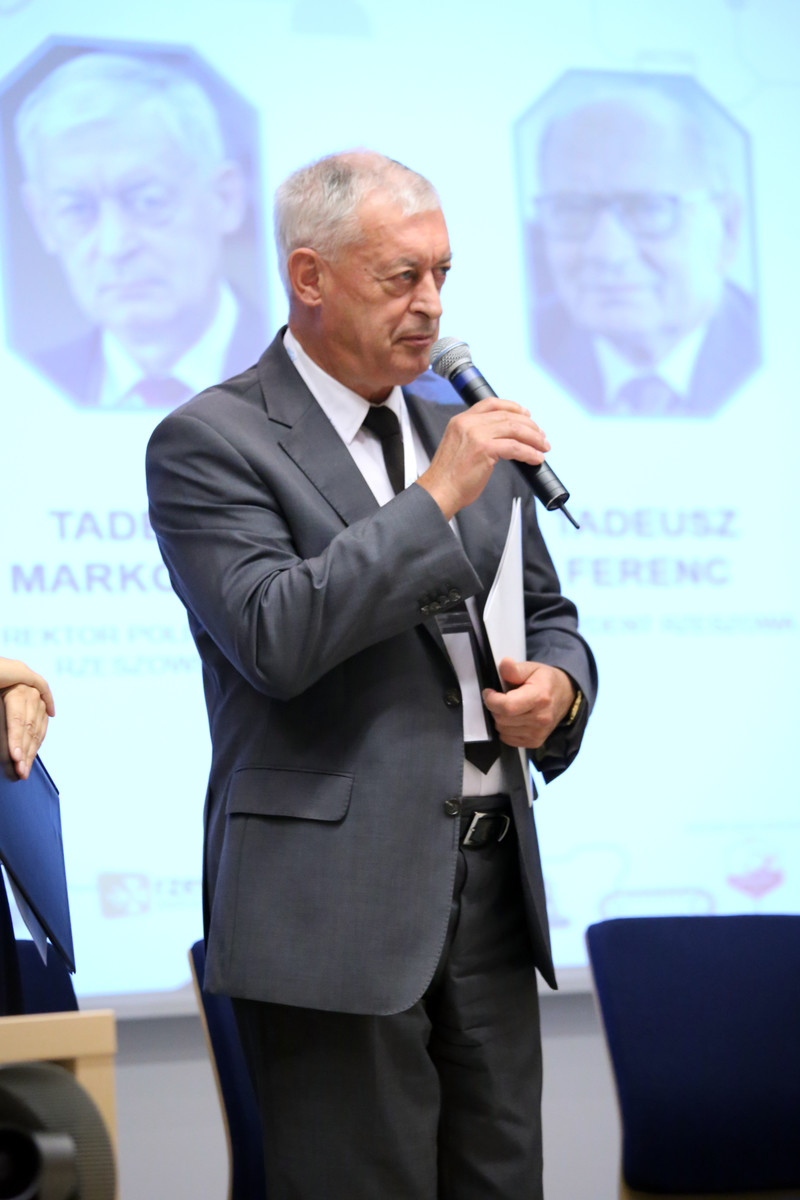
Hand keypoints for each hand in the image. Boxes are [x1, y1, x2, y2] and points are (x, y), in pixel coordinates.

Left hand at [0, 659, 54, 781]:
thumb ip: (7, 716)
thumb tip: (2, 734)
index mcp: (16, 688)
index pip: (18, 720)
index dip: (16, 739)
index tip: (14, 757)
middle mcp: (29, 691)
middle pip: (29, 727)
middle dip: (24, 752)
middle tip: (20, 772)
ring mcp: (36, 696)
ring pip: (37, 729)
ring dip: (31, 751)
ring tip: (25, 769)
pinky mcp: (38, 701)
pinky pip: (41, 725)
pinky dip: (38, 741)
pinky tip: (32, 754)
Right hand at [416, 398, 549, 518]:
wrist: (439, 491)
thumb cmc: (449, 477)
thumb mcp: (459, 447)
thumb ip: (476, 437)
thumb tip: (503, 440)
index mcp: (461, 420)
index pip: (491, 404)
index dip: (512, 406)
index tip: (526, 414)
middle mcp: (468, 423)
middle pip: (507, 416)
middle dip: (529, 426)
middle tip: (541, 436)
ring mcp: (476, 435)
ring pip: (515, 429)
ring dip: (533, 439)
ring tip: (543, 447)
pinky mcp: (484, 449)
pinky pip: (515, 447)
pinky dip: (529, 452)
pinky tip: (535, 458)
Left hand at [483, 657, 573, 749]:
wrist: (565, 696)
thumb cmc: (546, 682)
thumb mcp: (532, 668)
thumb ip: (515, 669)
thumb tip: (505, 664)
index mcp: (540, 697)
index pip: (507, 706)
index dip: (492, 700)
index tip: (489, 692)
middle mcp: (541, 718)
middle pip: (502, 719)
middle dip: (495, 707)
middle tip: (500, 697)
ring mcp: (538, 733)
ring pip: (502, 729)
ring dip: (500, 718)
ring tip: (510, 707)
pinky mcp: (535, 742)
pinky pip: (507, 738)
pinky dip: (506, 728)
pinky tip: (514, 718)